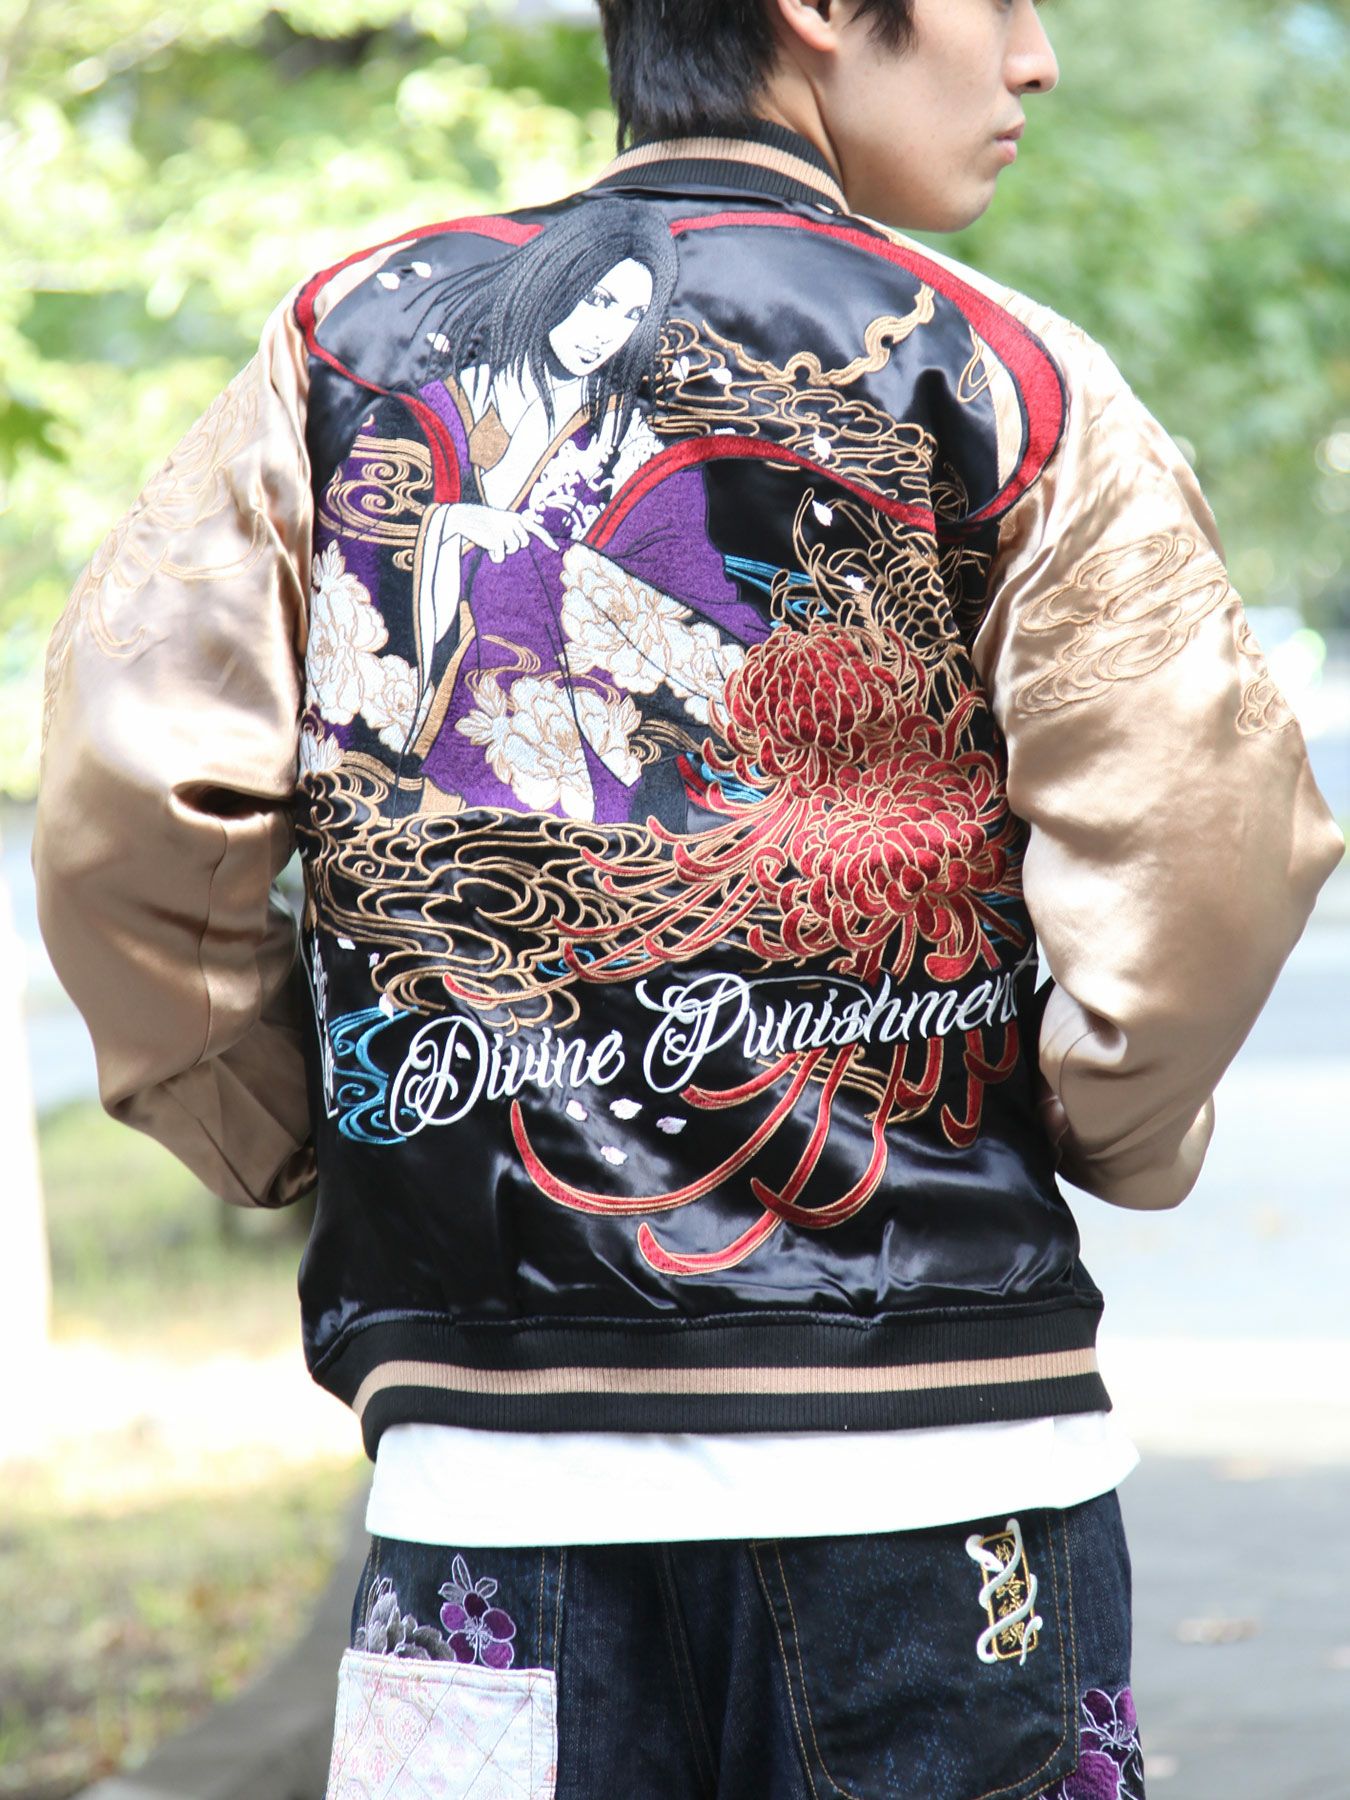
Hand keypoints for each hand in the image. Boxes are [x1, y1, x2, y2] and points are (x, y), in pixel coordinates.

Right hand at [443, 503, 557, 561]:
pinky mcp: (496, 540)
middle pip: (524, 543)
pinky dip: (493, 556)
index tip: (556, 549)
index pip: (536, 529)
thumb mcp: (501, 521)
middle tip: (499, 538)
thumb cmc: (483, 521)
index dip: (547, 540)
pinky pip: (500, 557)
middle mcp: (513, 522)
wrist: (464, 517)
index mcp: (516, 517)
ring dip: (502, 549)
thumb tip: (524, 542)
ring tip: (491, 540)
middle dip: (513, 545)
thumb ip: (514, 529)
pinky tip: (485, 546)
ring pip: (512, 550)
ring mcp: (505, 531)